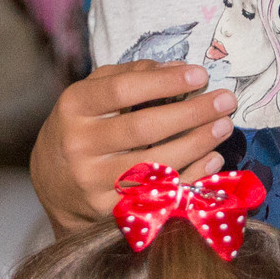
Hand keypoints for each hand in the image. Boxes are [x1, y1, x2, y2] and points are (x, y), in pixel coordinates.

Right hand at [30, 63, 234, 233]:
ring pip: (155, 165)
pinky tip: (212, 159)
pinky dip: (191, 177)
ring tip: (224, 126)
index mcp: (74, 107)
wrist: (53, 183)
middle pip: (143, 129)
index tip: (200, 75)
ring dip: (197, 144)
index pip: (122, 90)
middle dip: (192, 113)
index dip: (164, 82)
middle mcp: (80, 145)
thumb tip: (177, 68)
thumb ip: (131, 75)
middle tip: (226, 101)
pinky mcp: (109, 210)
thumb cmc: (84, 126)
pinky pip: (158, 194)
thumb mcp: (94, 92)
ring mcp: (93, 182)